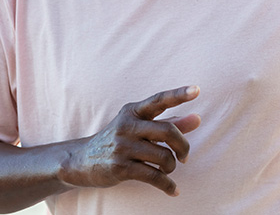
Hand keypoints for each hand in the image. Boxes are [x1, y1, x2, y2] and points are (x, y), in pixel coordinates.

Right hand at [60, 86, 201, 195]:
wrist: (81, 161)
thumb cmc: (119, 141)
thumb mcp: (140, 128)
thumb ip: (169, 122)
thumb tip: (197, 119)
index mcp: (133, 111)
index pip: (159, 100)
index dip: (178, 95)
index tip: (197, 90)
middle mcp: (127, 125)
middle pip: (168, 131)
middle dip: (183, 146)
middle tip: (185, 156)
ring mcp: (123, 146)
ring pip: (164, 157)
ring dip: (172, 167)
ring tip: (168, 169)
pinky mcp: (121, 167)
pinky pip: (154, 177)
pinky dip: (168, 186)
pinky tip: (173, 190)